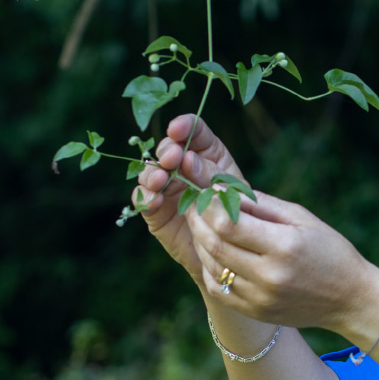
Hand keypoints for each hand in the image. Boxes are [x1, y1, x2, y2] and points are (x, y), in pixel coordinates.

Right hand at [135, 114, 245, 285]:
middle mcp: (183, 167)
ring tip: (161, 181)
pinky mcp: (155, 209)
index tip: (177, 129)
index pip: (194, 131)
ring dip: (152, 173)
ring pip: (150, 171)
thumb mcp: (230, 192)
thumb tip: (188, 159)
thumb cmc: (236, 216)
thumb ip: (210, 175)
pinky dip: (145, 197)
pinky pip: (142, 198)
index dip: (184, 126)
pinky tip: (154, 200)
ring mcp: (167, 187)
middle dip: (167, 150)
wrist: (228, 254)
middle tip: (171, 159)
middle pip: (167, 148)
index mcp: (208, 155)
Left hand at [185, 189, 373, 332]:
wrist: (350, 299)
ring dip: (200, 243)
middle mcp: (270, 275)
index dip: (211, 205)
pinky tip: (213, 253)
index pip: (229, 223)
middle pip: (215, 244)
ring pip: (212, 266)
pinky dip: (209, 267)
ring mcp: (260, 297)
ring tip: (201, 226)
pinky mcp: (255, 311)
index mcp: (285, 246)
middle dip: (198, 221)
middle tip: (194, 206)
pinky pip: (219, 287)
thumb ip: (262, 205)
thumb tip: (223, 190)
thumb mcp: (303, 218)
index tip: (208, 192)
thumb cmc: (330, 250)